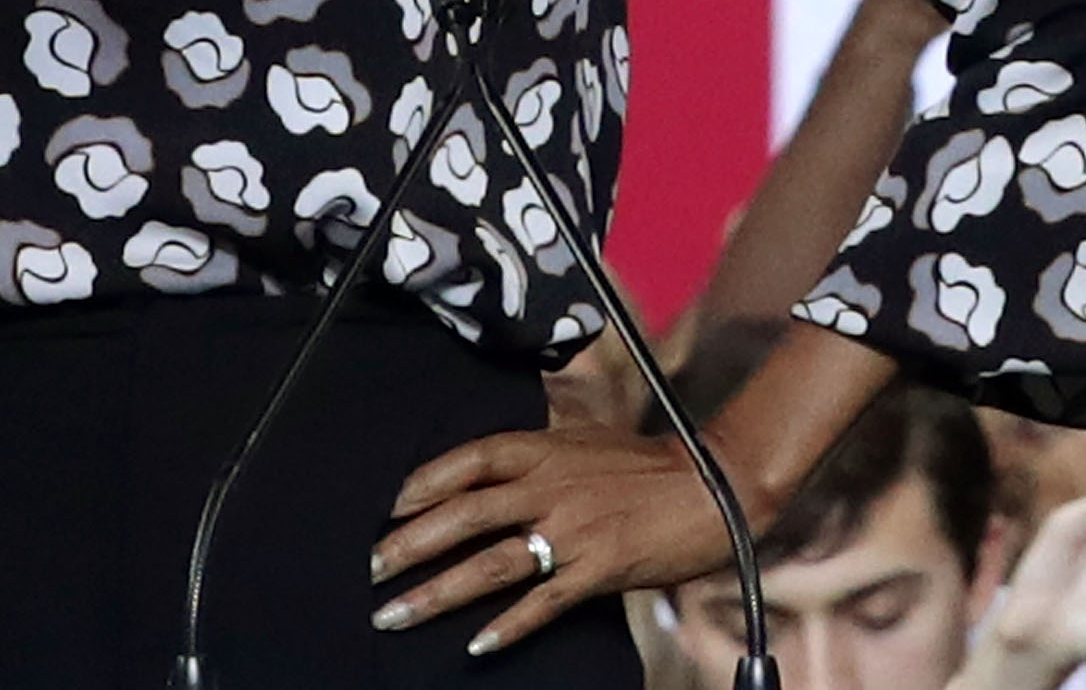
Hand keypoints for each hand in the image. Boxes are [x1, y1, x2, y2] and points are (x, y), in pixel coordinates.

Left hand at [369, 423, 729, 653]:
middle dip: (408, 544)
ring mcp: (571, 529)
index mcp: (541, 449)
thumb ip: (536, 454)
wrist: (716, 485)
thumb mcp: (582, 441)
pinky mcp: (598, 569)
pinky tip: (477, 644)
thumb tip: (492, 467)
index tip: (382, 507)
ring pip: (490, 563)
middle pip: (463, 515)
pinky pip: (544, 602)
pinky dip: (509, 625)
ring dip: (438, 591)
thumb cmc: (647, 464)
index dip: (420, 484)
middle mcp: (548, 486)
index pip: (466, 461)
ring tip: (398, 612)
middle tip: (369, 568)